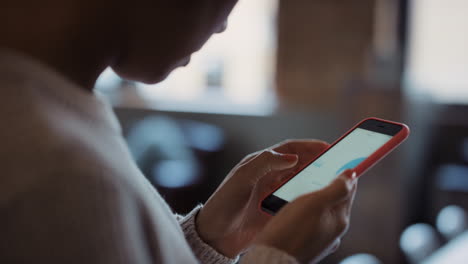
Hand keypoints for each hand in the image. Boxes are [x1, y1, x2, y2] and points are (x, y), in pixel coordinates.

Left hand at [196, 140, 329, 257]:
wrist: (214, 235)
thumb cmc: (224, 204)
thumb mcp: (242, 179)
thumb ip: (265, 164)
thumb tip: (292, 157)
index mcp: (260, 163)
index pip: (289, 149)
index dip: (309, 146)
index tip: (328, 147)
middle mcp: (269, 175)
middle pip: (299, 164)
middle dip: (318, 161)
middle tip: (338, 163)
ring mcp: (273, 193)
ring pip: (301, 181)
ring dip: (317, 179)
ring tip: (334, 180)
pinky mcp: (276, 209)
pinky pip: (297, 200)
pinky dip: (309, 198)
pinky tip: (320, 201)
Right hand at [254, 171, 357, 262]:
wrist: (272, 259)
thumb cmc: (290, 230)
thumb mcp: (315, 203)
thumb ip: (336, 188)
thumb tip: (352, 174)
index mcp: (340, 218)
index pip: (349, 188)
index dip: (343, 172)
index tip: (337, 159)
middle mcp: (334, 231)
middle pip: (336, 200)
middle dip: (328, 185)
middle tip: (316, 171)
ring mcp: (322, 239)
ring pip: (323, 212)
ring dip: (315, 199)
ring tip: (301, 188)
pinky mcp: (308, 244)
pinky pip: (311, 223)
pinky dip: (306, 212)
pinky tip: (293, 210)